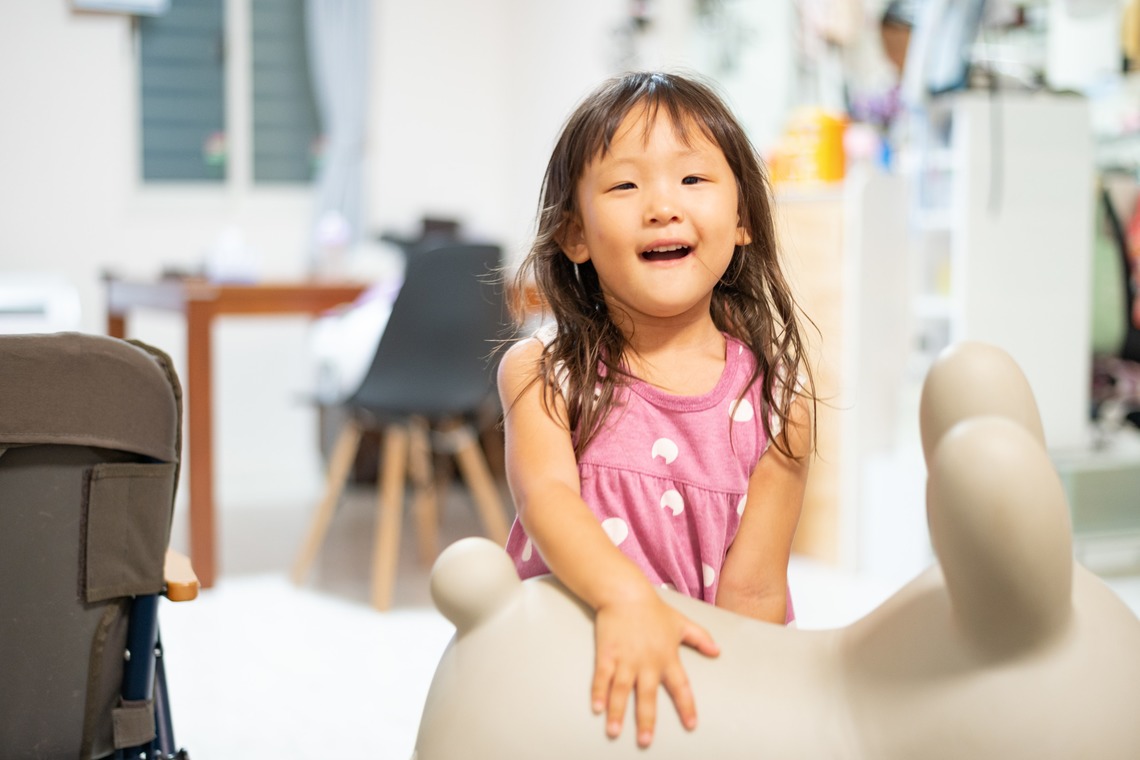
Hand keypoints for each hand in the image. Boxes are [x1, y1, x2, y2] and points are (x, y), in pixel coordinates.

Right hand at [591, 590, 719, 747]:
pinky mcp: (607, 653)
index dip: (687, 706)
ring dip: (618, 712)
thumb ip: (700, 638)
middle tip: (645, 742)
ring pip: (622, 690)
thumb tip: (718, 651)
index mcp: (668, 656)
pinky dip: (599, 692)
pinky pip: (603, 676)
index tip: (691, 725)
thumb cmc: (653, 608)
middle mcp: (647, 661)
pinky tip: (597, 708)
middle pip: (648, 695)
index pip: (681, 687)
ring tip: (614, 732)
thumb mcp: (681, 623)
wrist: (625, 592)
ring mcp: (626, 658)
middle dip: (647, 720)